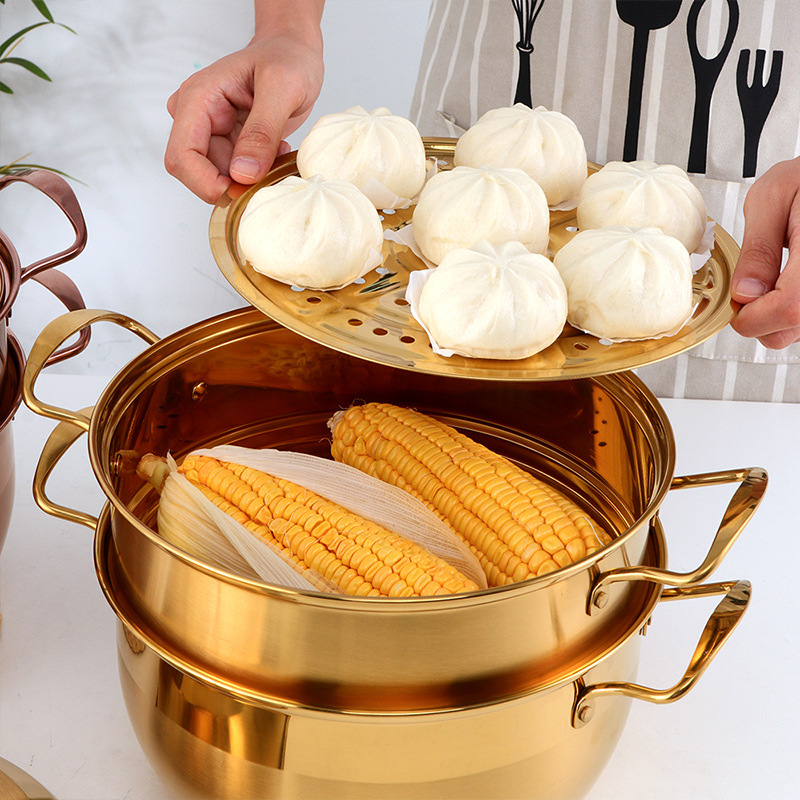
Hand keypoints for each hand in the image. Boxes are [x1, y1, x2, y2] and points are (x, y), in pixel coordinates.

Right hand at [165, 29, 323, 202]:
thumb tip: (242, 174)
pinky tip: (274, 150)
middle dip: (235, 181)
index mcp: (198, 99)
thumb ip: (262, 131)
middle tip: (271, 165)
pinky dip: (256, 172)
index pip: (182, 158)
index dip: (207, 184)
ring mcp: (209, 133)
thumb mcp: (283, 88)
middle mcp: (196, 118)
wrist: (293, 53)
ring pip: (219, 177)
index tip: (243, 190)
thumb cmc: (287, 58)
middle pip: (198, 174)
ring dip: (250, 177)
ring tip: (277, 149)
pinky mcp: (226, 144)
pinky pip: (235, 174)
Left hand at [730, 156, 799, 348]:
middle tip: (750, 287)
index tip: (736, 300)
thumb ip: (758, 249)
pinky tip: (787, 279)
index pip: (787, 311)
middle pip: (790, 329)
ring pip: (797, 328)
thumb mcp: (773, 198)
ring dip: (776, 312)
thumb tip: (744, 292)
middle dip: (759, 318)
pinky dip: (791, 306)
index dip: (752, 315)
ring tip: (775, 275)